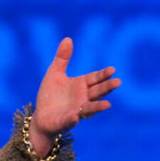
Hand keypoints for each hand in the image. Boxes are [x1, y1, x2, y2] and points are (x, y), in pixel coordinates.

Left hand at [29, 38, 119, 155]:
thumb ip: (62, 58)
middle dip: (107, 88)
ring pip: (89, 109)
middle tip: (118, 82)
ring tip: (107, 105)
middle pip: (97, 92)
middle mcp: (82, 99)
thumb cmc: (51, 95)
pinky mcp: (65, 122)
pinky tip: (75, 116)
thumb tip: (67, 38)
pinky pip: (70, 121)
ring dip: (98, 107)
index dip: (103, 75)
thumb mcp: (54, 73)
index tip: (112, 70)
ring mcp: (76, 111)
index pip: (95, 78)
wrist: (41, 117)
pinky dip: (72, 119)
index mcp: (81, 85)